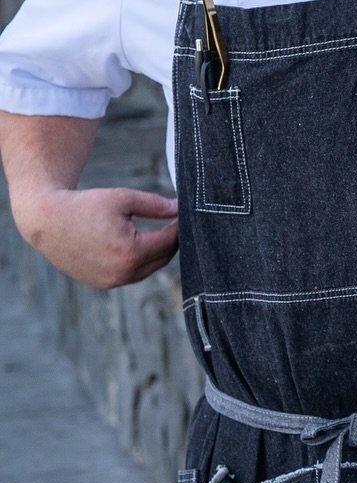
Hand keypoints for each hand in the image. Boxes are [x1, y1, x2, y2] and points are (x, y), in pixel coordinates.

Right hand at [18, 186, 177, 289]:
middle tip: (176, 223)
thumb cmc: (86, 206)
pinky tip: (142, 245)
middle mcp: (121, 273)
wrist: (48, 221)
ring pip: (149, 269)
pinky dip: (140, 262)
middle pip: (163, 258)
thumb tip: (180, 208)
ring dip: (158, 253)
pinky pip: (131, 274)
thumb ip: (157, 205)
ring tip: (162, 233)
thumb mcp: (124, 198)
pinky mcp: (101, 284)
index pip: (170, 242)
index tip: (184, 214)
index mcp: (130, 252)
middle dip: (172, 241)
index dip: (180, 226)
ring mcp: (110, 282)